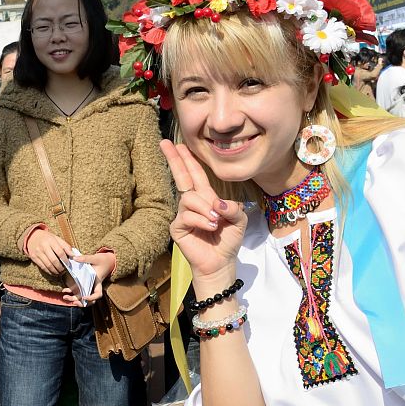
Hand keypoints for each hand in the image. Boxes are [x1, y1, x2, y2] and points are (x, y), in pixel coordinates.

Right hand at [26, 228, 72, 275]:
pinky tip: (53, 272)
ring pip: (48, 265)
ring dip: (55, 271)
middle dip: (60, 268)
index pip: (60, 252)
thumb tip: (74, 255)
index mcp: (51, 240)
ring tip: (60, 273)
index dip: (65, 260)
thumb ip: (66, 246)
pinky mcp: (34, 258)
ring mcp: (38, 252)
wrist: (32, 236)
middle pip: (54, 260)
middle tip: (64, 270)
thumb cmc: (47, 238)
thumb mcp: (57, 238)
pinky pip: (42, 267)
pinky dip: (49, 271)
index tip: (68, 264)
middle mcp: (43, 246)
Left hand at [61, 251, 115, 306]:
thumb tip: (74, 258)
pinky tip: (64, 290)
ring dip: (74, 299)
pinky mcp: (84, 284)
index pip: (97, 294)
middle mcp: (93, 287)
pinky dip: (71, 293)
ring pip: (82, 298)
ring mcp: (88, 286)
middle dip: (81, 302)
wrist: (106, 261)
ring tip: (65, 297)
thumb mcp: (95, 258)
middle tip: (72, 301)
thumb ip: (85, 258)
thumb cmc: (102, 260)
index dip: (91, 298)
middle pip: (89, 300)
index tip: (84, 297)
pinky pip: (78, 291)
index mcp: (98, 283)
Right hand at [160, 139, 246, 285]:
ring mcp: (183, 214)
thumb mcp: (239, 220)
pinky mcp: (177, 227)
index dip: (187, 159)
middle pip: (181, 176)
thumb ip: (233, 207)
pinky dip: (201, 220)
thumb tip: (216, 203)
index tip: (178, 143)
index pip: (195, 174)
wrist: (221, 262)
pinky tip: (210, 227)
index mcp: (206, 197)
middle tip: (164, 143)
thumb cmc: (228, 240)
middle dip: (174, 159)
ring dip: (205, 208)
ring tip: (216, 221)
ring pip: (189, 198)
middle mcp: (192, 203)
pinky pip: (187, 215)